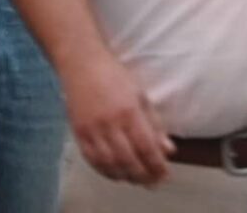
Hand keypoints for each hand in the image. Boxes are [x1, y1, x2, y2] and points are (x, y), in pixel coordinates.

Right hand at [60, 49, 173, 185]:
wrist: (81, 63)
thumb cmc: (114, 76)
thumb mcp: (141, 96)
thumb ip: (154, 124)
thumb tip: (168, 150)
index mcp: (129, 112)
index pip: (147, 148)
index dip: (157, 166)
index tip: (165, 174)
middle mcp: (110, 123)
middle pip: (128, 160)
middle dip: (143, 176)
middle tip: (152, 182)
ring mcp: (92, 128)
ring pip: (110, 163)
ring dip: (125, 176)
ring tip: (135, 179)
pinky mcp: (78, 131)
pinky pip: (91, 159)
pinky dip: (104, 170)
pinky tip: (114, 172)